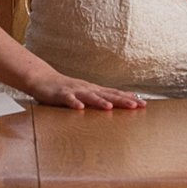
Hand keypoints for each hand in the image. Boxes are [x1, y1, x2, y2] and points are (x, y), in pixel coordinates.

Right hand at [29, 72, 145, 110]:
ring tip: (110, 107)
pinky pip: (68, 100)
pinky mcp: (61, 95)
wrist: (43, 79)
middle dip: (122, 100)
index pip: (114, 94)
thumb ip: (99, 98)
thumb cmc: (66, 89)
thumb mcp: (85, 93)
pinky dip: (74, 103)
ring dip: (100, 102)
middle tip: (136, 105)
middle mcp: (87, 89)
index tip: (143, 104)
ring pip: (89, 96)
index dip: (128, 98)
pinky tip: (80, 108)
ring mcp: (74, 91)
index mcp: (94, 90)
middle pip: (107, 95)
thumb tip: (116, 104)